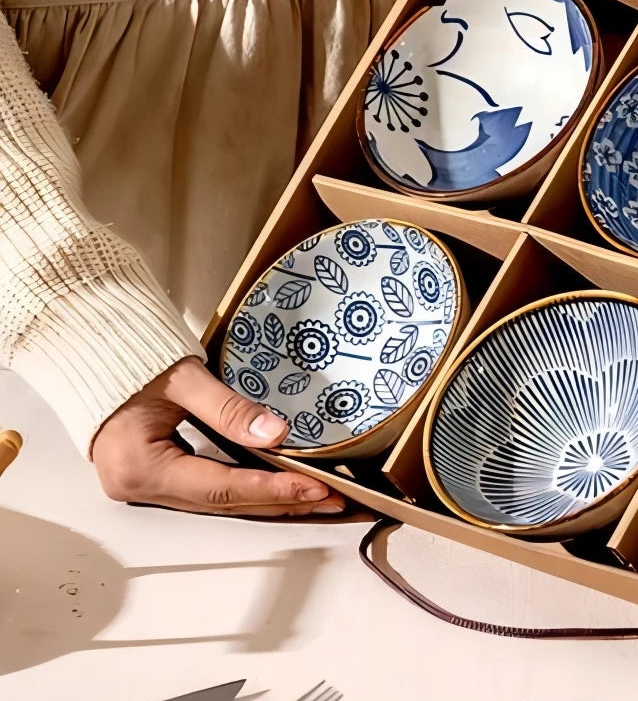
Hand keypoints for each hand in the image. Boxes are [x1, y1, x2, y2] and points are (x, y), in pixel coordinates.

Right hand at [92, 357, 344, 515]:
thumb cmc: (129, 359)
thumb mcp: (184, 379)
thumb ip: (230, 409)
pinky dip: (244, 488)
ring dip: (267, 499)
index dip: (272, 489)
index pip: (221, 488)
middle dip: (279, 501)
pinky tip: (277, 486)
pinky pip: (207, 489)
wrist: (90, 349)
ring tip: (314, 497)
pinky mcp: (153, 476)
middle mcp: (139, 487)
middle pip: (222, 503)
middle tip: (330, 499)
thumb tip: (277, 434)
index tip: (314, 488)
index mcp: (140, 468)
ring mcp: (144, 486)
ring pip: (217, 502)